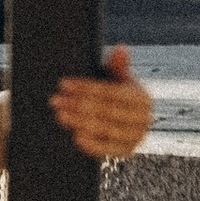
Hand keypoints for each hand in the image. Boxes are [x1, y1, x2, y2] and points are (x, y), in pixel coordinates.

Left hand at [50, 46, 152, 160]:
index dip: (86, 88)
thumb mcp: (116, 78)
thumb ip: (117, 65)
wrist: (121, 121)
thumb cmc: (115, 93)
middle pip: (106, 111)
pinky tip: (75, 136)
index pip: (111, 92)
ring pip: (104, 130)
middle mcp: (144, 120)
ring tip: (60, 114)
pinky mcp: (127, 152)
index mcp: (143, 98)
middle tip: (55, 100)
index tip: (64, 84)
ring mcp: (137, 138)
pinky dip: (91, 144)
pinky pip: (107, 149)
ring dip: (79, 122)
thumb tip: (122, 48)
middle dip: (78, 105)